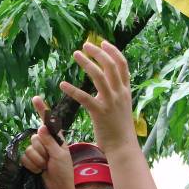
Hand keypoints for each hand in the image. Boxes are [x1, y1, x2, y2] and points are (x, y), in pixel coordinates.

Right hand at [20, 96, 74, 188]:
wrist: (58, 188)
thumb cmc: (64, 171)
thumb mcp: (59, 155)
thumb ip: (49, 142)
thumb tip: (40, 128)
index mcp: (56, 138)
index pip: (47, 121)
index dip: (41, 109)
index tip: (35, 98)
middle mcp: (45, 142)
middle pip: (35, 138)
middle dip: (41, 151)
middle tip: (50, 160)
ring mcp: (37, 151)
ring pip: (29, 148)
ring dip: (37, 160)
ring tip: (45, 167)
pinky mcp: (30, 160)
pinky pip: (24, 158)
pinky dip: (31, 166)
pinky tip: (39, 171)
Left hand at [61, 41, 137, 156]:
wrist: (123, 147)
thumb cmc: (119, 128)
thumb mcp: (122, 106)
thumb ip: (116, 93)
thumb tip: (108, 84)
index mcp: (125, 91)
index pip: (122, 64)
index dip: (113, 51)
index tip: (102, 42)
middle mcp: (120, 93)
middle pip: (110, 65)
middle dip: (98, 52)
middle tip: (85, 44)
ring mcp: (110, 102)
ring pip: (99, 76)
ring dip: (86, 63)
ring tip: (75, 54)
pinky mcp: (100, 113)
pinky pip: (84, 98)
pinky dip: (72, 89)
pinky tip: (62, 85)